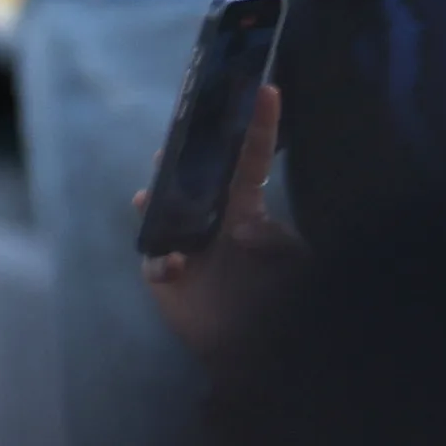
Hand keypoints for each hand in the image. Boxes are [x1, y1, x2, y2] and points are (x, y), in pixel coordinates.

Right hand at [139, 82, 304, 359]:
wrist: (254, 356)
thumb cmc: (280, 306)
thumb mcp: (294, 268)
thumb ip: (275, 242)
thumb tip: (243, 225)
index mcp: (247, 212)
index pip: (251, 162)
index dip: (259, 126)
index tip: (267, 89)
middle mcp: (213, 220)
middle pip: (192, 176)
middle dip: (181, 156)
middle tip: (172, 145)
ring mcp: (185, 244)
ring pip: (161, 207)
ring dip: (156, 198)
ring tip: (151, 196)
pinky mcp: (164, 273)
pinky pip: (154, 256)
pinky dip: (163, 260)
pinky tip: (178, 268)